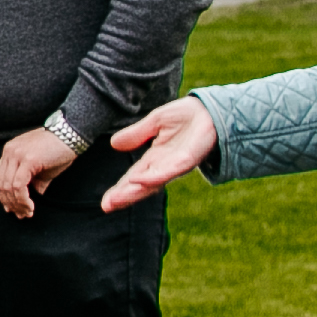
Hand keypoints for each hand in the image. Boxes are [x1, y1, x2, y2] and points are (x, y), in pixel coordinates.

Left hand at [0, 122, 86, 219]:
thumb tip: (29, 202)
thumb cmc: (59, 150)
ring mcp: (16, 154)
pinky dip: (23, 199)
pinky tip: (31, 206)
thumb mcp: (42, 170)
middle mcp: (9, 152)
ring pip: (8, 186)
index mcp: (10, 152)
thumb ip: (33, 184)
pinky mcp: (27, 159)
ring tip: (27, 213)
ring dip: (17, 204)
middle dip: (10, 203)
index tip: (13, 209)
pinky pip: (18, 185)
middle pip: (1, 184)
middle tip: (21, 215)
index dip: (4, 196)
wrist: (72, 134)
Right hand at [97, 97, 219, 210]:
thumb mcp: (155, 121)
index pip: (134, 177)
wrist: (211, 110)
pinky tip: (137, 179)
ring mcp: (177, 165)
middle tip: (106, 207)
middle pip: (141, 185)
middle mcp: (165, 166)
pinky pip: (167, 170)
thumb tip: (113, 144)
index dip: (120, 190)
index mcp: (156, 159)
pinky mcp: (188, 159)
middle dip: (124, 196)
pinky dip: (151, 176)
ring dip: (134, 191)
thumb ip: (136, 134)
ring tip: (117, 199)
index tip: (106, 203)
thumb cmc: (186, 116)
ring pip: (152, 182)